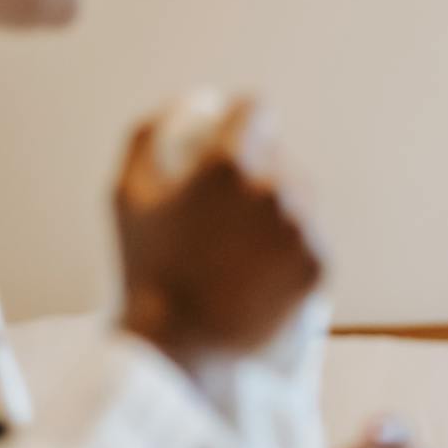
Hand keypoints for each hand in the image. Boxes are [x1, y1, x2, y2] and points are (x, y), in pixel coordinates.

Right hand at [114, 97, 323, 372]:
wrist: (179, 347)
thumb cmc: (146, 268)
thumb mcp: (127, 193)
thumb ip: (153, 132)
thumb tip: (194, 101)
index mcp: (229, 164)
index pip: (255, 111)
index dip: (241, 120)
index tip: (232, 139)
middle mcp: (275, 190)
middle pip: (280, 156)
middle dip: (258, 169)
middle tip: (227, 208)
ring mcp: (302, 230)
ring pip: (301, 195)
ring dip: (279, 205)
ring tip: (241, 241)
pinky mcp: (319, 266)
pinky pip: (312, 236)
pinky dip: (292, 243)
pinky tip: (260, 265)